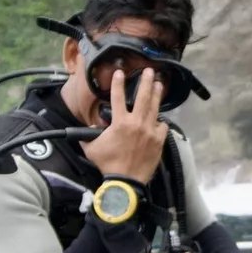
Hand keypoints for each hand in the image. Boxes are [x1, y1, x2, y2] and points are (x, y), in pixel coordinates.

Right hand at [85, 69, 168, 183]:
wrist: (125, 181)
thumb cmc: (108, 165)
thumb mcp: (92, 148)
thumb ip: (89, 134)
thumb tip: (89, 127)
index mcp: (119, 123)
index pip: (118, 97)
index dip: (118, 83)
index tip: (119, 72)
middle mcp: (136, 123)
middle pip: (143, 97)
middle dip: (146, 82)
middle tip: (150, 71)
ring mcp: (149, 131)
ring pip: (155, 108)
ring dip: (157, 95)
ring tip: (159, 84)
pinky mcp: (159, 140)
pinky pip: (162, 127)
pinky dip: (161, 122)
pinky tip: (161, 119)